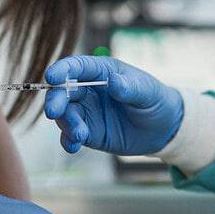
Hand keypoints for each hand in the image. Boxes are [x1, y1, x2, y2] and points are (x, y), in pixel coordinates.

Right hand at [43, 55, 183, 154]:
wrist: (162, 129)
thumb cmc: (155, 100)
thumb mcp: (148, 92)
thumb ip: (130, 87)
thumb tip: (113, 81)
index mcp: (103, 71)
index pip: (78, 66)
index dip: (63, 69)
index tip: (52, 76)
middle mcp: (89, 89)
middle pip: (64, 91)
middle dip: (56, 100)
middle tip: (54, 112)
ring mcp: (87, 111)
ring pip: (65, 114)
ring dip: (66, 124)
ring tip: (79, 135)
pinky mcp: (88, 131)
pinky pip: (71, 135)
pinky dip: (68, 140)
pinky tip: (73, 146)